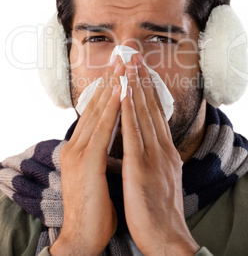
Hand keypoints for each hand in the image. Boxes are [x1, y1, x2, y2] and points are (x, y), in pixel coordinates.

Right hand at [50, 58, 124, 255]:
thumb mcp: (98, 173)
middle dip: (111, 81)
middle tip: (123, 58)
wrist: (83, 236)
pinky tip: (120, 93)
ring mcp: (80, 151)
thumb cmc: (95, 206)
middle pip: (97, 106)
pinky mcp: (87, 162)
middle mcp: (78, 144)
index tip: (121, 72)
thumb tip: (114, 139)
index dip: (109, 91)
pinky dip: (112, 109)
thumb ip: (103, 152)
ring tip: (122, 66)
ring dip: (112, 87)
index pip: (97, 112)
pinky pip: (103, 130)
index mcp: (82, 147)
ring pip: (99, 112)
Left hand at [120, 55, 199, 255]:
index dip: (148, 90)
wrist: (168, 237)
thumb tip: (141, 145)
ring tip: (129, 65)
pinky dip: (128, 110)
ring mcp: (153, 155)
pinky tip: (122, 94)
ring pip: (142, 113)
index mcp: (165, 150)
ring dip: (135, 87)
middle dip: (142, 79)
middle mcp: (162, 147)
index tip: (141, 70)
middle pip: (150, 107)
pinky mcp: (141, 166)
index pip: (155, 113)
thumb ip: (152, 157)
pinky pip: (133, 132)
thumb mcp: (160, 176)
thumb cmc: (159, 209)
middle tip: (135, 56)